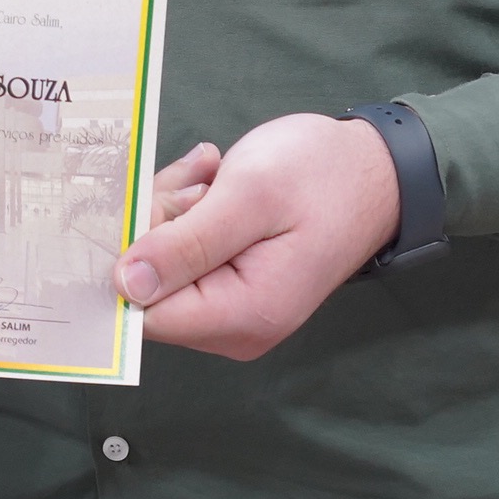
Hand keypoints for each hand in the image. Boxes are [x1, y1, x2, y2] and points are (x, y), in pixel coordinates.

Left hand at [114, 112, 400, 360]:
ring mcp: (234, 309)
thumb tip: (124, 285)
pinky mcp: (233, 285)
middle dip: (160, 221)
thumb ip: (187, 244)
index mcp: (241, 315)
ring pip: (163, 263)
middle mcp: (234, 328)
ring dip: (177, 208)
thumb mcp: (250, 196)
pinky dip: (191, 210)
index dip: (132, 255)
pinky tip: (217, 180)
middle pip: (151, 285)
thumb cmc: (321, 176)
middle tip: (199, 176)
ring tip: (215, 173)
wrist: (374, 169)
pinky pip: (186, 254)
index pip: (145, 310)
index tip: (152, 200)